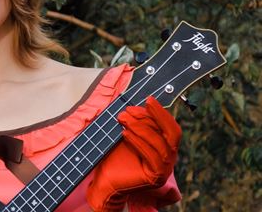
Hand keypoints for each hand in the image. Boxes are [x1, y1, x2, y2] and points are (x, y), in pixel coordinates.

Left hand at [86, 96, 181, 211]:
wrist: (105, 180)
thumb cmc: (115, 155)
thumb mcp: (127, 134)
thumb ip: (135, 122)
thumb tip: (136, 104)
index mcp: (165, 146)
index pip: (169, 126)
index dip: (160, 112)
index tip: (148, 99)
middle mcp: (169, 158)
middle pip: (173, 133)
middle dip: (158, 116)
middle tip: (142, 104)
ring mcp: (164, 169)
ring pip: (160, 143)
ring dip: (141, 127)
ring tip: (123, 118)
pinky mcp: (156, 177)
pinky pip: (152, 156)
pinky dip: (138, 142)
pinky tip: (125, 133)